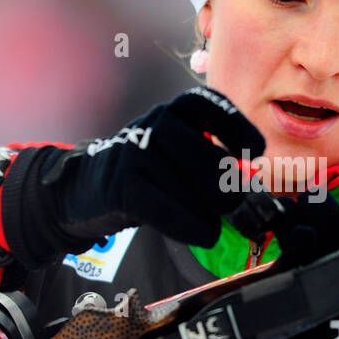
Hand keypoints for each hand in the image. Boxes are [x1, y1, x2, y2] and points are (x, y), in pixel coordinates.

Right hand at [2, 88, 264, 266]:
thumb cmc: (143, 174)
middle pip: (199, 148)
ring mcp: (134, 152)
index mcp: (172, 113)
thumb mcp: (175, 158)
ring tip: (221, 225)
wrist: (83, 189)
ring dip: (208, 207)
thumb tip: (249, 189)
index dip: (235, 124)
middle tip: (240, 203)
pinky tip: (205, 236)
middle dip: (225, 179)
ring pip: (182, 179)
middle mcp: (154, 124)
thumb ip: (208, 163)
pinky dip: (187, 224)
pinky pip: (160, 205)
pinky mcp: (120, 185)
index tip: (255, 150)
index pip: (205, 103)